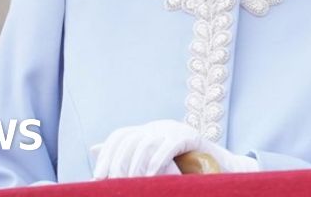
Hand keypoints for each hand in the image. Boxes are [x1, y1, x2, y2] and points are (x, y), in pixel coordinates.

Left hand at [92, 119, 258, 178]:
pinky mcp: (189, 136)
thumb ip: (125, 154)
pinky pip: (169, 146)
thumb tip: (94, 149)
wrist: (217, 165)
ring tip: (132, 183)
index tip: (98, 177)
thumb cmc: (181, 167)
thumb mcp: (149, 161)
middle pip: (130, 139)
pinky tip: (152, 176)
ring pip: (147, 143)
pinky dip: (158, 161)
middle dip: (118, 163)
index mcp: (146, 131)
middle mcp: (157, 126)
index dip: (107, 155)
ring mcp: (173, 129)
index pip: (119, 136)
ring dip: (136, 165)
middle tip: (114, 183)